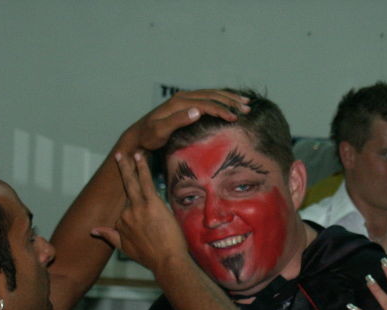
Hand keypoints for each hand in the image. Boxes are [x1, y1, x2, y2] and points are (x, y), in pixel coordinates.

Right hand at [92, 152, 187, 272]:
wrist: (166, 261)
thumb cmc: (150, 256)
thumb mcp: (125, 248)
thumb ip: (109, 237)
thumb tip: (93, 230)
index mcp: (121, 222)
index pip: (126, 206)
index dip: (134, 203)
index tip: (139, 198)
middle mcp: (126, 213)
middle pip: (124, 188)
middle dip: (121, 170)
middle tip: (119, 156)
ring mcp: (138, 207)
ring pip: (132, 182)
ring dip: (129, 166)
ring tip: (127, 153)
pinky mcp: (151, 203)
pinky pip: (145, 181)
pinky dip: (142, 168)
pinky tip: (139, 157)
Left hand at [122, 89, 250, 151]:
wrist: (138, 134)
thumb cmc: (149, 137)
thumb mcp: (160, 131)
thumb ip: (177, 121)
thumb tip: (197, 111)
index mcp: (179, 102)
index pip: (206, 103)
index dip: (222, 109)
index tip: (235, 118)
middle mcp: (183, 97)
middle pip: (212, 95)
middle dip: (231, 101)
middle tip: (248, 107)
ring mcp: (184, 98)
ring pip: (212, 94)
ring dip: (229, 98)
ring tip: (245, 103)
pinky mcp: (186, 103)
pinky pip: (208, 97)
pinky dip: (221, 98)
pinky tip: (231, 102)